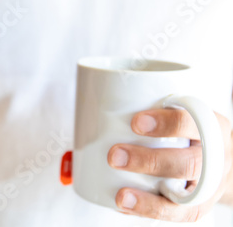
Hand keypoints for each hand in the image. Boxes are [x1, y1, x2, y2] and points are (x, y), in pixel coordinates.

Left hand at [107, 108, 231, 221]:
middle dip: (151, 161)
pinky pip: (179, 215)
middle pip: (191, 163)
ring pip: (188, 197)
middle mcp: (217, 157)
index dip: (168, 123)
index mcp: (212, 126)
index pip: (196, 122)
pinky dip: (150, 211)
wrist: (215, 156)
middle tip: (116, 155)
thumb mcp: (181, 109)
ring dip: (150, 199)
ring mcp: (211, 185)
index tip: (136, 122)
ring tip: (121, 196)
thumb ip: (152, 104)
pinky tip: (127, 205)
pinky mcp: (200, 205)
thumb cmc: (187, 129)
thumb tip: (101, 103)